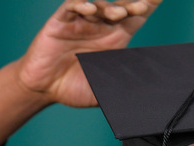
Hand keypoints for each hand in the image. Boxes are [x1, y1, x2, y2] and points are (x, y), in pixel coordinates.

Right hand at [16, 0, 162, 106]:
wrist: (44, 89)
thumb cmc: (74, 87)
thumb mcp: (104, 88)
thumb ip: (122, 85)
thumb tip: (146, 87)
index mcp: (115, 39)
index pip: (136, 17)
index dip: (149, 5)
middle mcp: (101, 26)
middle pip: (122, 6)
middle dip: (134, 3)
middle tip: (144, 5)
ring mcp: (81, 21)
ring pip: (99, 4)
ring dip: (110, 6)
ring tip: (119, 13)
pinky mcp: (61, 21)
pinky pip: (72, 6)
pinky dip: (81, 4)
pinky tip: (90, 8)